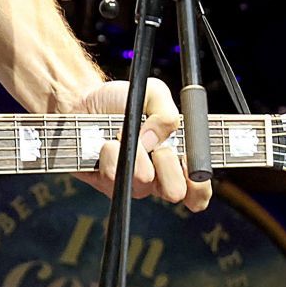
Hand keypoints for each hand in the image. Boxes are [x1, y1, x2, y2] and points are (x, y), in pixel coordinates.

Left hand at [67, 78, 213, 211]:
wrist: (85, 101)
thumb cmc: (123, 101)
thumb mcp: (153, 94)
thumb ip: (167, 114)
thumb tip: (157, 141)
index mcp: (176, 160)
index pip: (198, 190)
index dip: (199, 185)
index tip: (189, 164)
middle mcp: (157, 178)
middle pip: (174, 192)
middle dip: (167, 163)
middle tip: (156, 144)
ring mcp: (132, 183)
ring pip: (142, 182)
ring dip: (135, 151)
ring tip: (122, 134)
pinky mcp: (107, 183)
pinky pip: (114, 176)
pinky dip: (111, 152)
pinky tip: (106, 142)